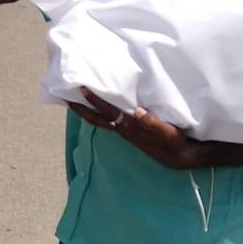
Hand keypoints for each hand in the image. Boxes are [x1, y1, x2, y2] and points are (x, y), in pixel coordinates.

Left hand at [67, 88, 199, 169]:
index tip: (81, 88)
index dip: (94, 100)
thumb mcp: (166, 131)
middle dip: (80, 109)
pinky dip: (100, 111)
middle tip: (65, 96)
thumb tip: (136, 111)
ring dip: (87, 110)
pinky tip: (99, 104)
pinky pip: (109, 119)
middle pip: (95, 119)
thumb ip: (151, 122)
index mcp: (128, 127)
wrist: (178, 155)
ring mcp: (124, 131)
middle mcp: (122, 129)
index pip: (106, 111)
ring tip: (77, 97)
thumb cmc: (172, 141)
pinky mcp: (129, 131)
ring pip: (100, 119)